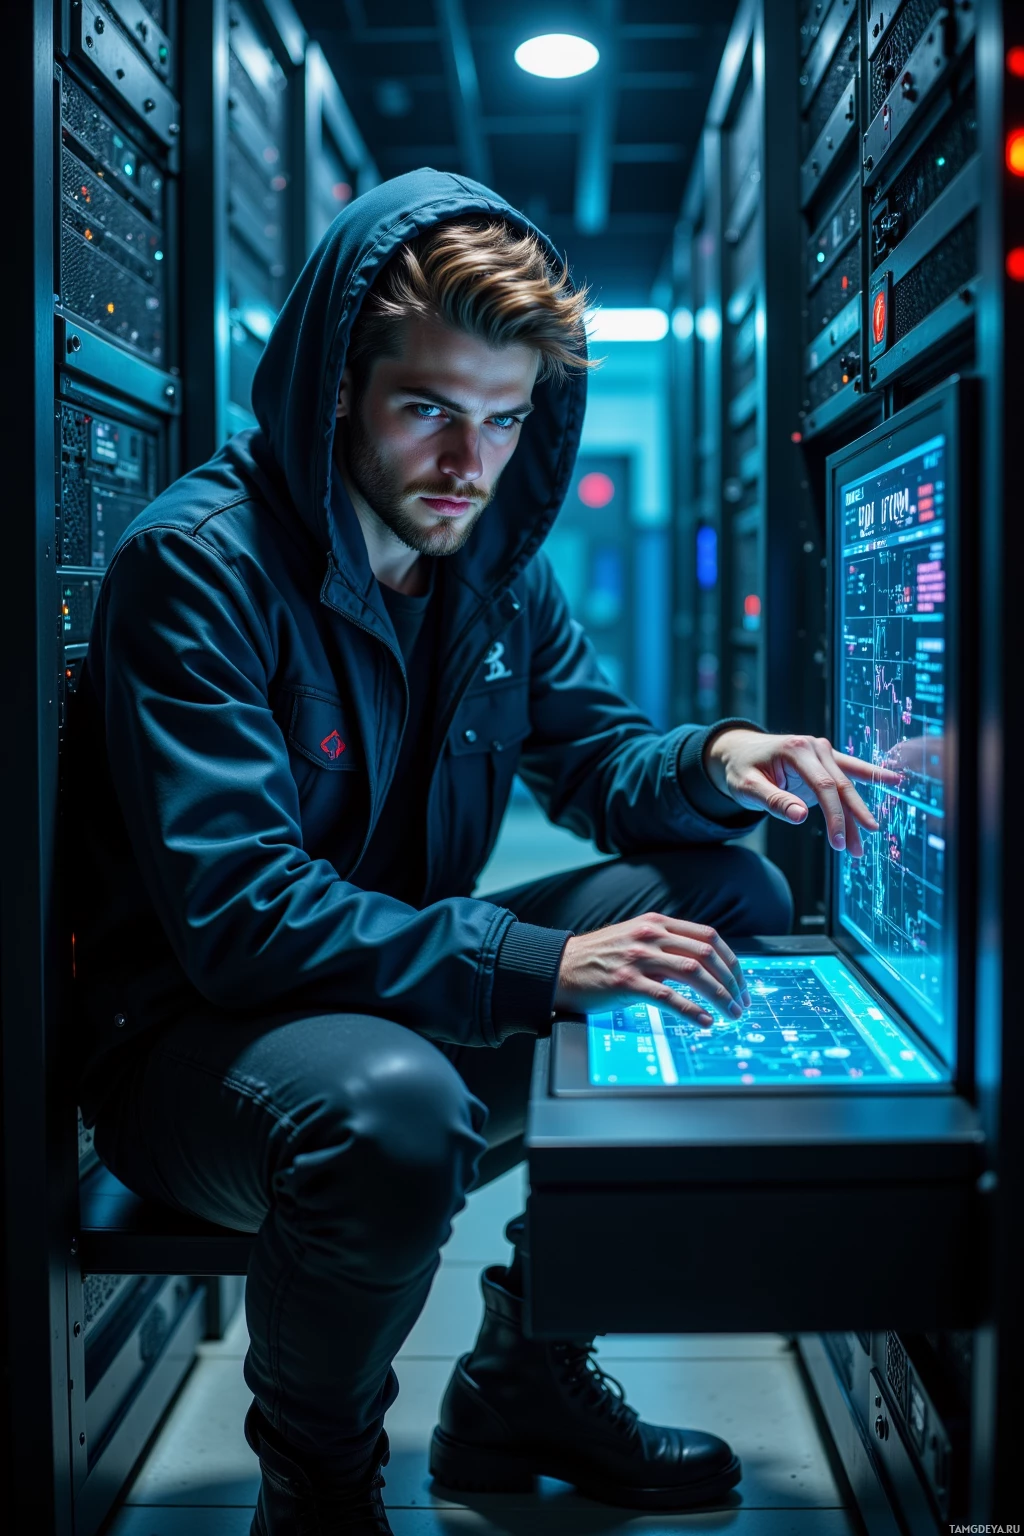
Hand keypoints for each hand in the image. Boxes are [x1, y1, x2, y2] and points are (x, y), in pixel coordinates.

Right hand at [554, 913, 749, 1025]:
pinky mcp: (626, 982)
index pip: (708, 935)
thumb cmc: (599, 957)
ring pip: (693, 973)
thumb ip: (666, 944)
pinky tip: (705, 1021)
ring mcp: (638, 958)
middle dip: (731, 980)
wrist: (560, 966)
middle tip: (742, 1001)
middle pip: (707, 953)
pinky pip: (668, 997)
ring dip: (719, 996)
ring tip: (731, 1014)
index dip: (731, 960)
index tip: (741, 981)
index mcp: (657, 923)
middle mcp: (651, 935)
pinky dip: (692, 1010)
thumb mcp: (635, 937)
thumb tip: (703, 964)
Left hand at [704, 729, 900, 855]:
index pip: (824, 787)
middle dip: (851, 819)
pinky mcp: (827, 761)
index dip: (834, 816)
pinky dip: (871, 777)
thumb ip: (774, 801)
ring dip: (857, 814)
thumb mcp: (748, 788)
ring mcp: (823, 752)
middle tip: (858, 849)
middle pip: (841, 786)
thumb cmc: (741, 771)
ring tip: (865, 842)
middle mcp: (814, 747)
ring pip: (847, 785)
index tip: (839, 842)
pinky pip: (851, 772)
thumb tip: (801, 818)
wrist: (739, 753)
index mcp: (796, 750)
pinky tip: (895, 780)